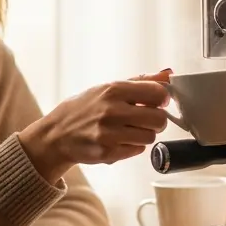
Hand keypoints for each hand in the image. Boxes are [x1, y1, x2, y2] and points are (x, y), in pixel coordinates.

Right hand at [19, 69, 173, 181]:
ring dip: (144, 134)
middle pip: (159, 119)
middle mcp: (112, 111)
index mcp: (114, 90)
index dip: (162, 99)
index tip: (157, 102)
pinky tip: (119, 140)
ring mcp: (109, 133)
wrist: (56, 134)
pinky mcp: (107, 153)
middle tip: (146, 119)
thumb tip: (168, 73)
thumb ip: (141, 81)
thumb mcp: (108, 87)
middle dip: (157, 120)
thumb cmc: (85, 108)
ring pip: (150, 137)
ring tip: (130, 130)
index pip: (158, 93)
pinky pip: (138, 150)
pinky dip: (133, 146)